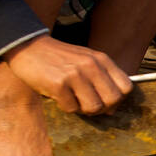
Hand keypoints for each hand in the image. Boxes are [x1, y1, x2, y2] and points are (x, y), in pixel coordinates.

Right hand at [5, 35, 131, 114]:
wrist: (28, 46)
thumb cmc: (59, 58)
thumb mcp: (86, 59)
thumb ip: (102, 78)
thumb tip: (113, 108)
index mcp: (102, 60)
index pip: (126, 87)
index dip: (118, 99)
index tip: (106, 100)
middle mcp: (91, 66)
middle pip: (113, 100)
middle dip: (103, 108)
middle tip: (89, 105)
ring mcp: (75, 75)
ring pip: (94, 107)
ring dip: (84, 109)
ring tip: (74, 100)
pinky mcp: (58, 84)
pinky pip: (71, 108)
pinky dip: (66, 107)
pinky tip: (59, 96)